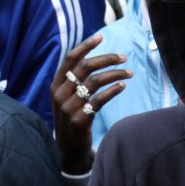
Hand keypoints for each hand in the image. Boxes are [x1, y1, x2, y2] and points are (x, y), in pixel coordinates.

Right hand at [50, 34, 131, 173]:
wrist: (67, 149)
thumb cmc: (70, 118)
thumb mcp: (65, 98)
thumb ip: (73, 81)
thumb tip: (92, 59)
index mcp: (55, 85)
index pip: (70, 59)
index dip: (85, 46)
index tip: (101, 36)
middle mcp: (60, 94)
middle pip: (85, 67)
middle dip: (107, 59)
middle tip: (123, 58)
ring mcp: (69, 107)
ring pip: (95, 82)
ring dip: (115, 74)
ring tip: (128, 74)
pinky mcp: (80, 119)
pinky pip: (99, 100)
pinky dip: (113, 91)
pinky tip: (122, 87)